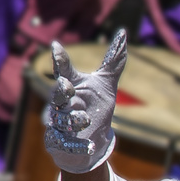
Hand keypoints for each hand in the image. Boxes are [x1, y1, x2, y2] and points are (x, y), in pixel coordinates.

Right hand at [43, 30, 127, 173]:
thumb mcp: (106, 85)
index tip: (56, 45)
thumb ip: (113, 62)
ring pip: (62, 120)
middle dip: (61, 90)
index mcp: (72, 86)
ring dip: (74, 119)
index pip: (64, 71)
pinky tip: (91, 148)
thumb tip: (123, 33)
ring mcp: (60, 124)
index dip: (60, 59)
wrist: (90, 139)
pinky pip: (68, 145)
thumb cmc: (94, 107)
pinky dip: (79, 146)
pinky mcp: (62, 143)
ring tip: (86, 119)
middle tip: (66, 85)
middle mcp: (63, 104)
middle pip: (58, 94)